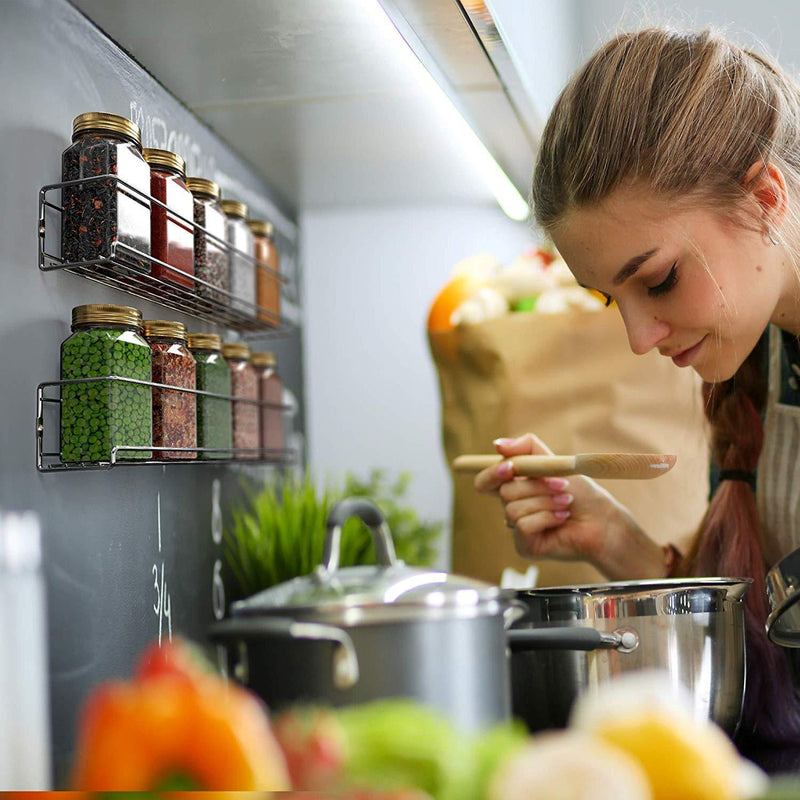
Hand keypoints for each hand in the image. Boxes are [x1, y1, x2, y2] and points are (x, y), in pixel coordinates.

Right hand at [473, 433, 664, 580]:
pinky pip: (523, 526)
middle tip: (562, 486)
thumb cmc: (582, 494)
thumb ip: (527, 448)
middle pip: (504, 491)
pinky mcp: (525, 546)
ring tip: (566, 503)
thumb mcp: (554, 463)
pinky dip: (547, 518)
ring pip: (514, 509)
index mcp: (515, 487)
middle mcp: (512, 507)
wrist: (603, 521)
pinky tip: (562, 518)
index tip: (510, 467)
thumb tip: (497, 444)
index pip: (485, 481)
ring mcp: (517, 528)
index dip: (492, 473)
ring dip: (545, 502)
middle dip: (536, 486)